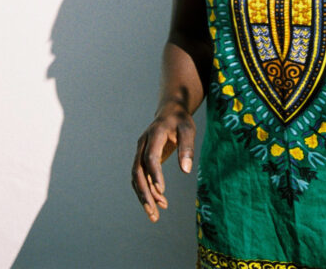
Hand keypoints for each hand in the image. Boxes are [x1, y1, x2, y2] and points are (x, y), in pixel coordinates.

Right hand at [131, 104, 195, 222]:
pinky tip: (160, 202)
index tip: (161, 191)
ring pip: (137, 177)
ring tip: (155, 215)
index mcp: (155, 134)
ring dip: (144, 196)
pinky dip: (148, 191)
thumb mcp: (188, 129)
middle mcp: (143, 144)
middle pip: (138, 171)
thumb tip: (186, 171)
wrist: (170, 111)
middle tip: (153, 212)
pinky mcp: (142, 159)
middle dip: (144, 193)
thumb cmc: (181, 120)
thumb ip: (187, 147)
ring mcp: (140, 152)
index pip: (150, 156)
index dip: (155, 174)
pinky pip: (142, 178)